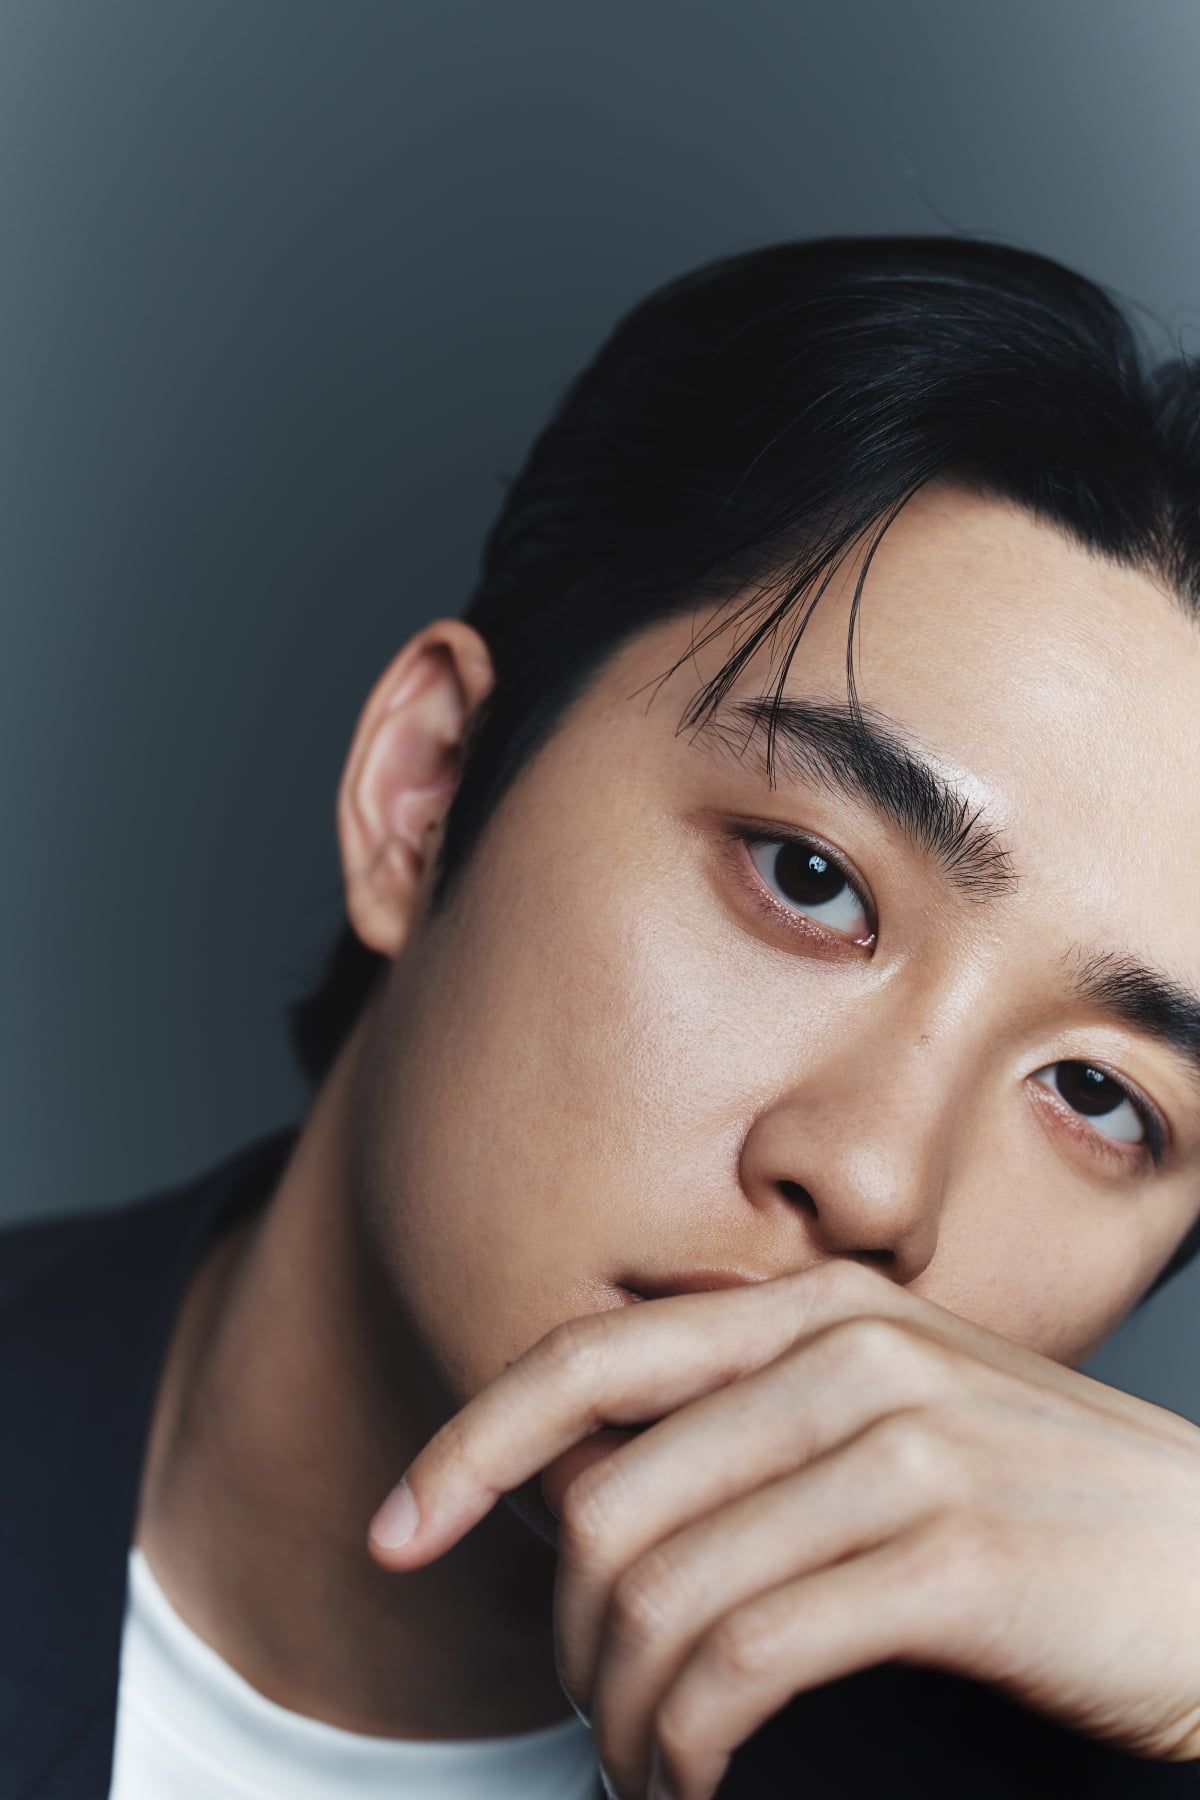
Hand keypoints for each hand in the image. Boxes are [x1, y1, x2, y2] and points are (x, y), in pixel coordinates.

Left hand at [370, 1260, 1199, 1799]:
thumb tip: (595, 1494)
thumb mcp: (901, 1422)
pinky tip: (698, 1783)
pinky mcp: (949, 1556)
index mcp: (819, 1310)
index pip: (588, 1357)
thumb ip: (762, 1425)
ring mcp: (903, 1446)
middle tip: (583, 1718)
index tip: (399, 1528)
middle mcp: (848, 1353)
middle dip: (563, 1636)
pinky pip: (746, 1660)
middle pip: (608, 1499)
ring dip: (620, 1711)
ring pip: (664, 1590)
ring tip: (642, 1768)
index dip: (470, 1445)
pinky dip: (689, 1743)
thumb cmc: (1053, 1508)